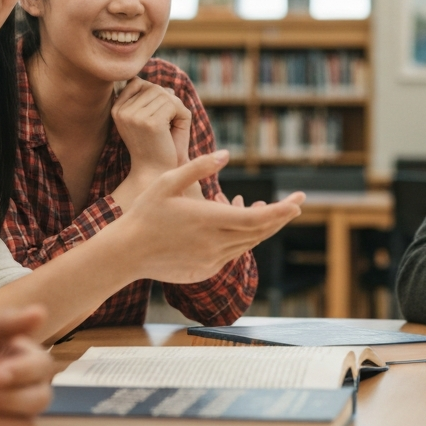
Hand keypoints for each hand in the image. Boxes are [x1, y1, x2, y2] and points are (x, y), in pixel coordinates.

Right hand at [112, 78, 190, 176]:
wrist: (157, 172)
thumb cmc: (157, 146)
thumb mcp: (151, 120)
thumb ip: (155, 101)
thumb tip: (168, 88)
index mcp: (117, 110)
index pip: (138, 83)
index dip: (155, 94)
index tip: (160, 114)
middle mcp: (122, 112)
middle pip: (153, 88)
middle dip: (168, 101)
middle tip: (172, 121)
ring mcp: (134, 116)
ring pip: (164, 95)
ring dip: (177, 108)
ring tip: (173, 126)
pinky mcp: (150, 123)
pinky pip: (172, 104)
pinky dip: (181, 114)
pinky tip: (176, 129)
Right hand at [118, 150, 303, 283]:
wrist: (126, 253)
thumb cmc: (145, 213)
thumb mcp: (168, 181)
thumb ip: (200, 167)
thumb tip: (226, 155)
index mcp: (209, 220)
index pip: (257, 218)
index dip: (281, 211)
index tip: (298, 201)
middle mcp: (214, 243)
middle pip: (259, 231)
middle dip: (280, 217)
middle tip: (296, 203)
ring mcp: (211, 260)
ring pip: (248, 243)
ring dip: (262, 227)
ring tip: (266, 209)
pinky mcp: (206, 270)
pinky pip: (233, 253)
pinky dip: (243, 238)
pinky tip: (237, 224)